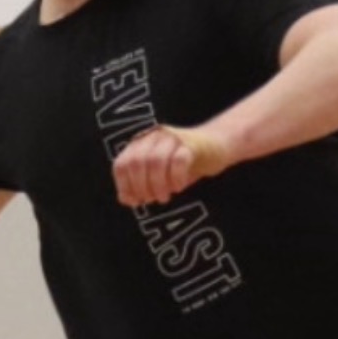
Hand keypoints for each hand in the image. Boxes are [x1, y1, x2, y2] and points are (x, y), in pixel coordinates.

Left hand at [112, 124, 227, 207]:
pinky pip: (178, 161)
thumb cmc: (184, 164)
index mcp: (140, 143)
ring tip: (165, 197)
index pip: (121, 164)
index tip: (136, 201)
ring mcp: (172, 138)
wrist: (216, 147)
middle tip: (152, 200)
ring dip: (158, 185)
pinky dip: (176, 178)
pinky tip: (179, 187)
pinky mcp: (191, 144)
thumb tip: (126, 199)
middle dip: (141, 187)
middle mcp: (153, 137)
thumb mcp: (159, 177)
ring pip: (156, 162)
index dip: (125, 186)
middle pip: (136, 163)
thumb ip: (140, 186)